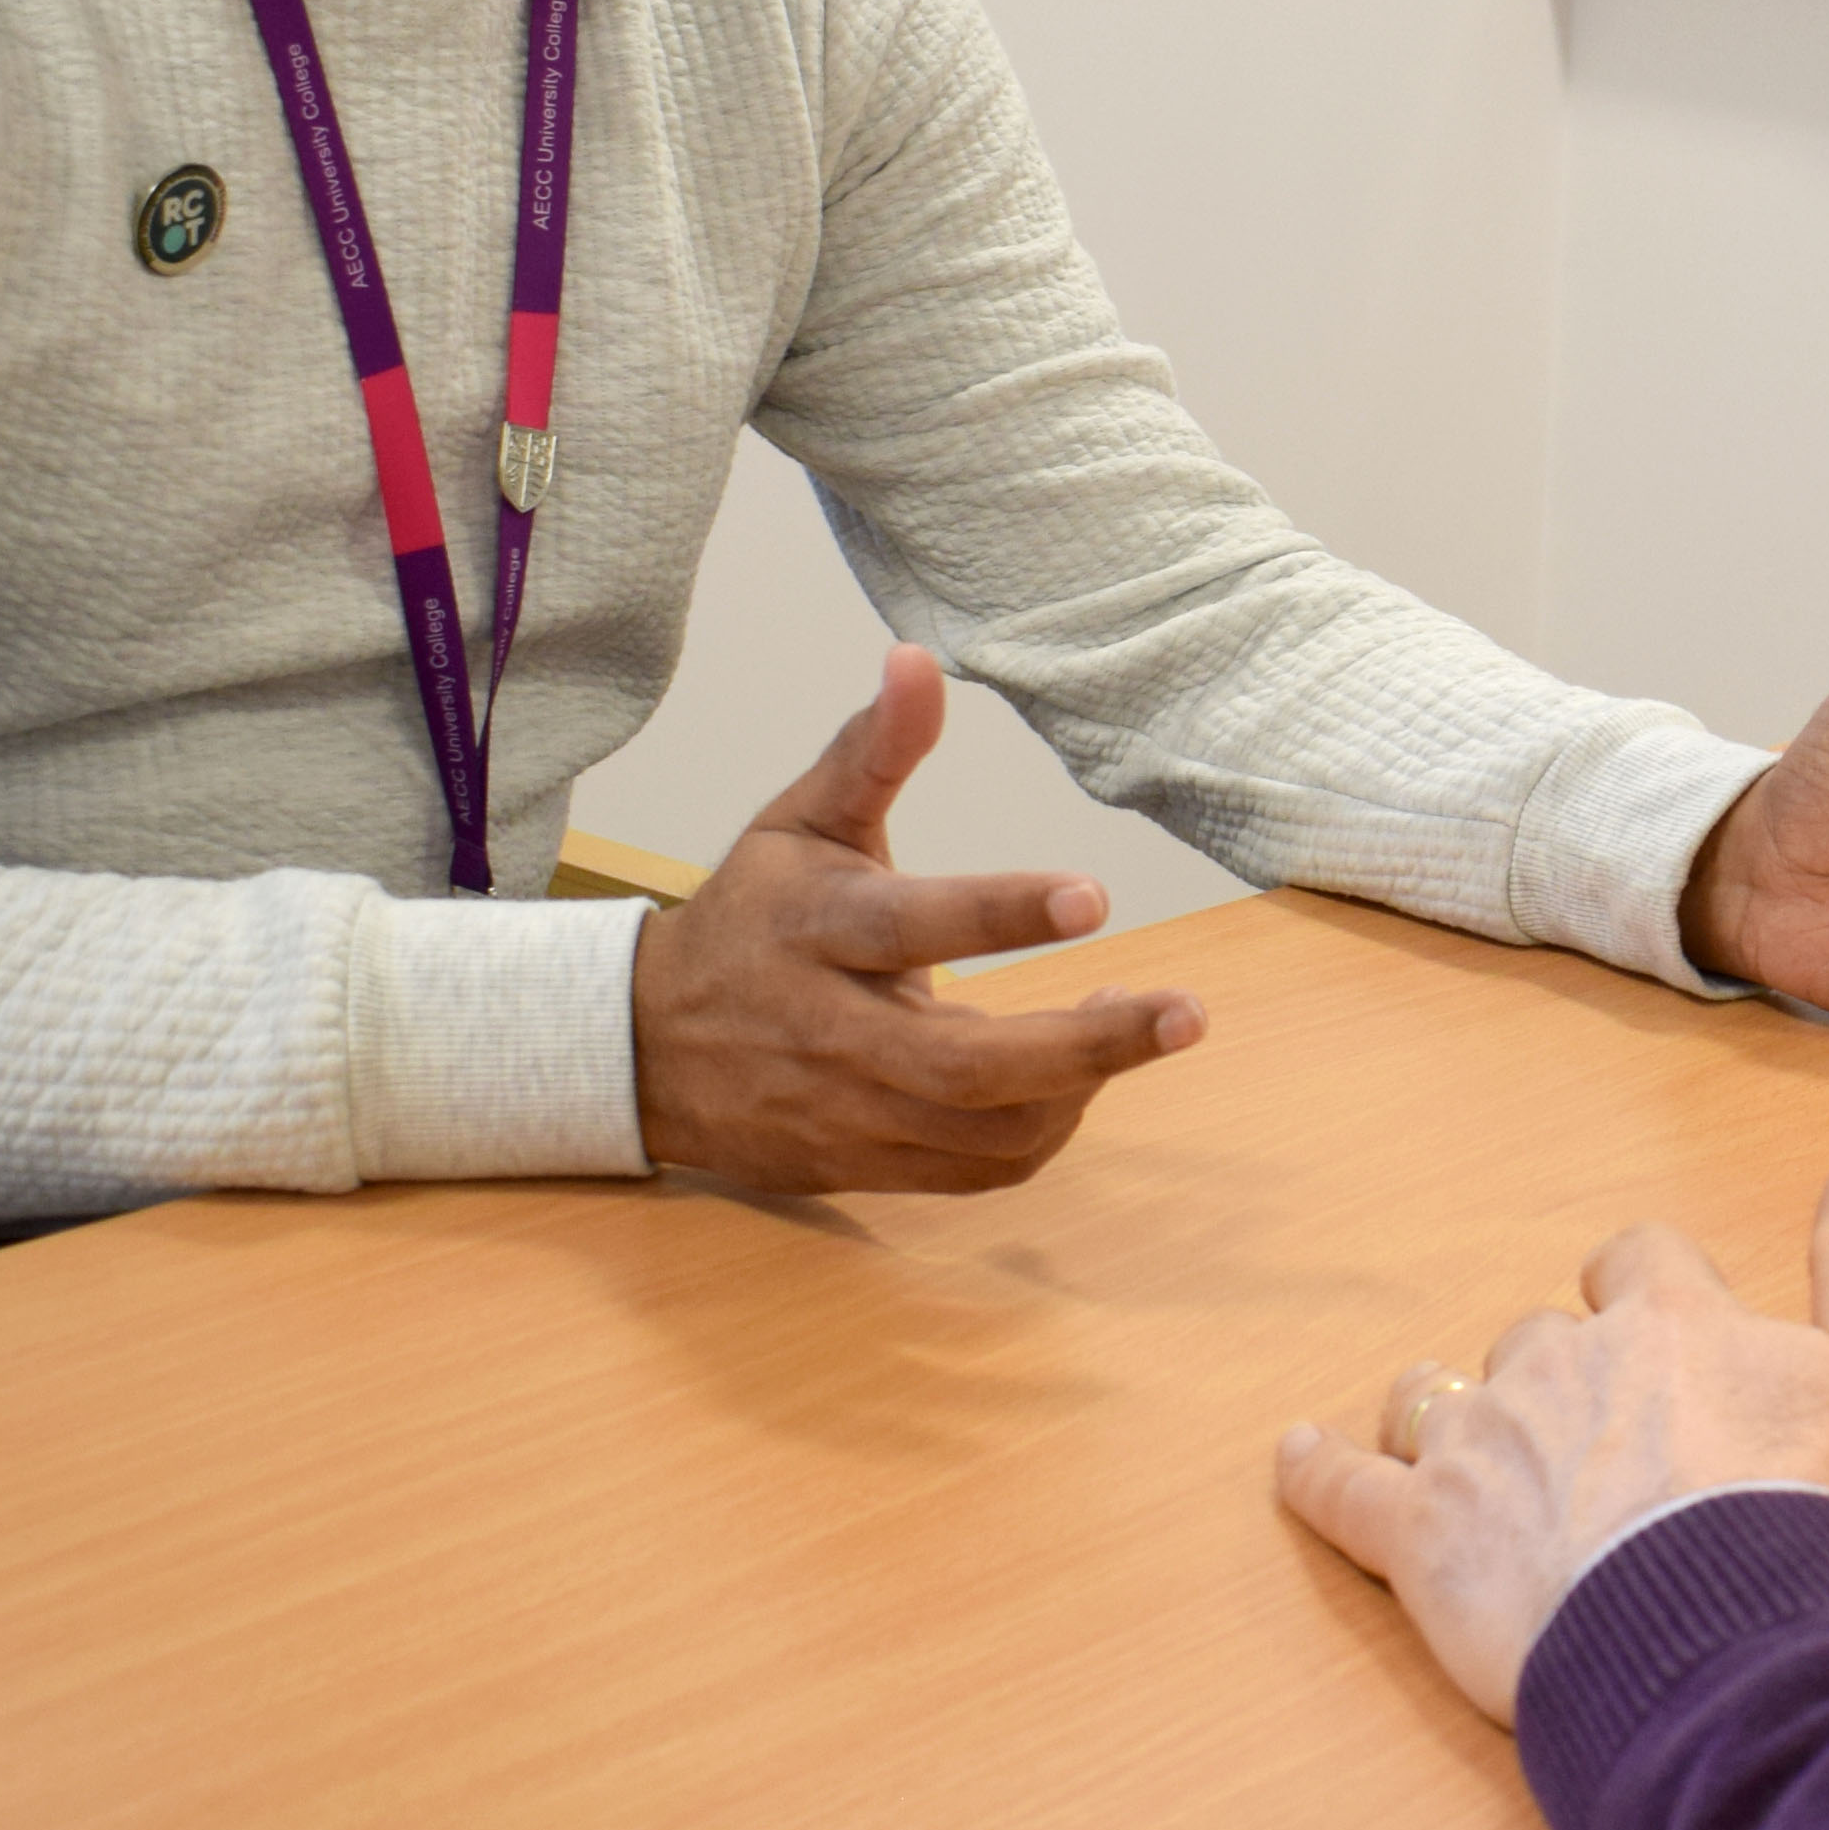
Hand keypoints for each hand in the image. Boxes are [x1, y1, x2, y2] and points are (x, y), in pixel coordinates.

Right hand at [628, 644, 1204, 1190]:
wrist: (642, 1050)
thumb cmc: (747, 918)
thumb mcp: (798, 823)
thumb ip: (872, 750)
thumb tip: (920, 659)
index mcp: (815, 929)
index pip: (910, 924)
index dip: (1000, 913)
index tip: (1095, 892)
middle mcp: (830, 1030)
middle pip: (965, 1064)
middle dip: (1087, 1046)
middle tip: (1186, 1011)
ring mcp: (846, 1110)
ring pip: (982, 1131)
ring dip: (1079, 1086)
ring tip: (1142, 1024)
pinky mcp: (862, 1165)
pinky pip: (975, 1170)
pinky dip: (1044, 1130)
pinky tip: (1081, 1076)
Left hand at [1276, 1134, 1828, 1721]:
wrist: (1735, 1643)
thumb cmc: (1816, 1518)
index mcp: (1669, 1322)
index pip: (1637, 1262)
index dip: (1643, 1289)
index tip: (1653, 1321)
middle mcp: (1563, 1364)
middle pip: (1533, 1337)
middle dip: (1549, 1373)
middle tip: (1580, 1431)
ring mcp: (1481, 1447)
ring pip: (1435, 1395)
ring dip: (1442, 1407)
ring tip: (1444, 1432)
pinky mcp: (1422, 1538)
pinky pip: (1343, 1487)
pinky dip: (1316, 1471)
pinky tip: (1294, 1459)